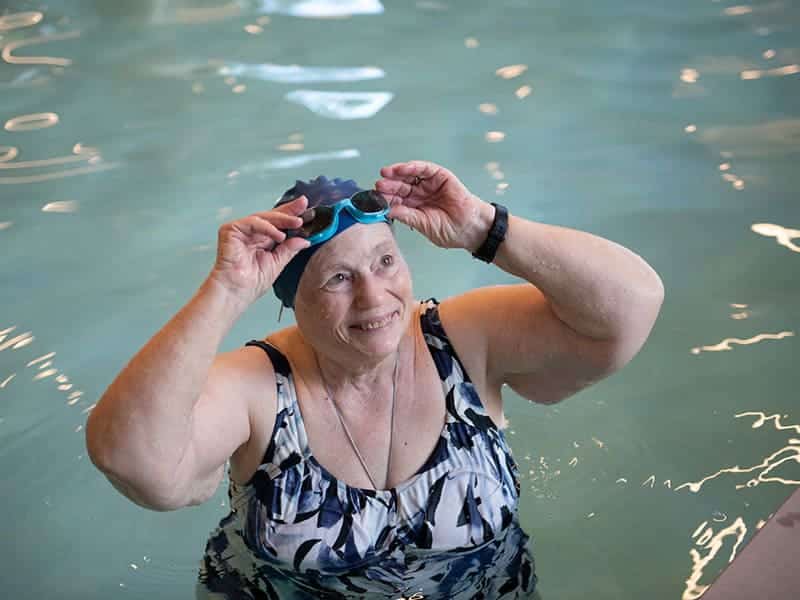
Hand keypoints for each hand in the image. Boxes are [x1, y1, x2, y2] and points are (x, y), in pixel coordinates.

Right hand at [208, 196, 310, 305]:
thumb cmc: (251, 283)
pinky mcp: (230, 230)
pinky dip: (267, 227)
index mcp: (262, 240)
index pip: (279, 224)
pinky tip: (280, 235)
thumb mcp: (278, 263)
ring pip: (264, 217)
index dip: (291, 215)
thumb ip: (290, 249)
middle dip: (289, 211)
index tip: (307, 210)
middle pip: (272, 216)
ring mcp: (241, 230)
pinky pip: (253, 223)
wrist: (236, 292)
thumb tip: (305, 239)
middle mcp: (252, 233)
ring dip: (282, 219)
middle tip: (304, 205)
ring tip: (297, 223)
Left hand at [376, 160, 493, 250]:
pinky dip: (413, 167)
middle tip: (378, 185)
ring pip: (410, 175)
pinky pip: (425, 168)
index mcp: (415, 207)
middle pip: (401, 186)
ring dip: (397, 173)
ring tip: (386, 174)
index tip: (375, 198)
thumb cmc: (450, 230)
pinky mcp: (440, 176)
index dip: (386, 198)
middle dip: (389, 185)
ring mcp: (430, 184)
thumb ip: (407, 216)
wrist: (470, 228)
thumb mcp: (424, 225)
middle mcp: (421, 194)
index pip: (397, 200)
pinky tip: (402, 169)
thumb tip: (388, 211)